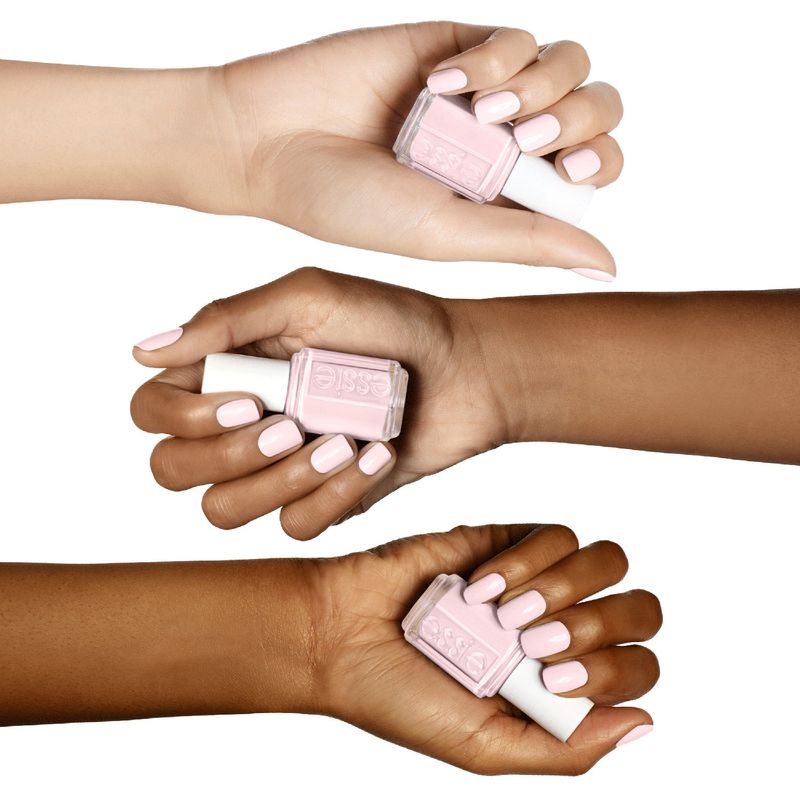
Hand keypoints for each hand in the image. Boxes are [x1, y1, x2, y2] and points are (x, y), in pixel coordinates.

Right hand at [131, 268, 498, 536]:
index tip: (249, 398)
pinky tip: (374, 455)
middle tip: (290, 425)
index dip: (184, 417)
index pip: (154, 411)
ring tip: (341, 441)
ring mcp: (280, 468)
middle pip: (174, 470)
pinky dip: (335, 494)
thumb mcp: (310, 298)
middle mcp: (243, 424)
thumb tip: (143, 352)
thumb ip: (229, 320)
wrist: (468, 368)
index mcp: (228, 371)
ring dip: (281, 481)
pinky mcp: (324, 499)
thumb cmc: (392, 322)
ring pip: (226, 511)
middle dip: (227, 457)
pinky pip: (295, 526)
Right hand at [217, 23, 621, 276]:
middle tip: (520, 140)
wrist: (272, 142)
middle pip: (594, 111)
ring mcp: (483, 95)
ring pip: (567, 65)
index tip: (569, 168)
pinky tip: (442, 81)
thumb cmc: (347, 204)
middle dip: (576, 119)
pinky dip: (491, 57)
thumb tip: (608, 263)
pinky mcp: (456, 47)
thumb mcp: (445, 234)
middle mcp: (503, 148)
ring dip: (539, 84)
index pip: (594, 170)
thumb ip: (528, 242)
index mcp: (508, 201)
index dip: (600, 160)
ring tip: (479, 111)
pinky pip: (514, 37)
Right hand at [313, 522, 659, 773]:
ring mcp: (535, 579)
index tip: (550, 681)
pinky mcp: (505, 539)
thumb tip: (644, 725)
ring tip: (503, 613)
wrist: (338, 636)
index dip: (613, 672)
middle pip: (637, 611)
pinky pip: (555, 534)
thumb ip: (567, 749)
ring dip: (561, 588)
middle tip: (533, 644)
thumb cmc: (400, 696)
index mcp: (561, 684)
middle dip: (595, 627)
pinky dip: (526, 560)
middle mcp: (558, 628)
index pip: (637, 669)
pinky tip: (481, 586)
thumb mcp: (484, 748)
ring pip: (604, 563)